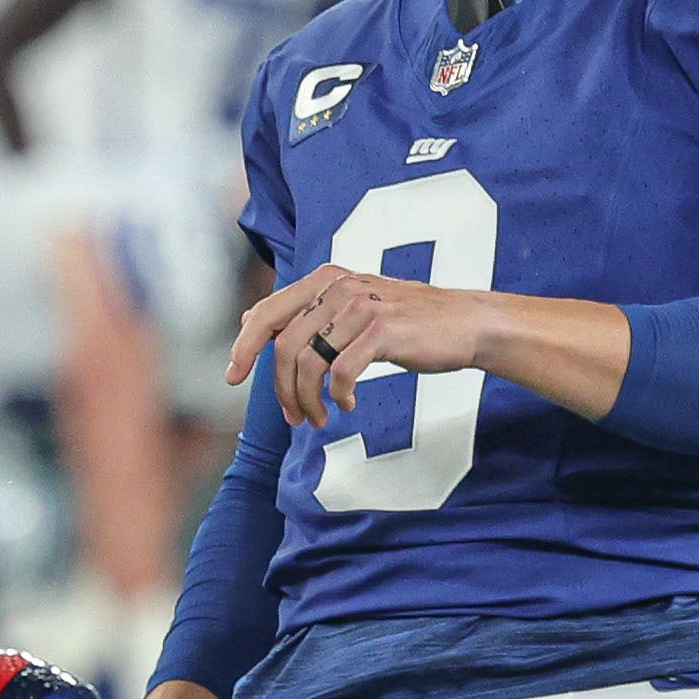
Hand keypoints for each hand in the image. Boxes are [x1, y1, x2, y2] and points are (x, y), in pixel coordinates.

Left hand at [227, 260, 477, 428]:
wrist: (466, 323)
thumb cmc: (409, 322)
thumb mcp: (353, 308)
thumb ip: (307, 313)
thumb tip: (249, 322)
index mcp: (326, 279)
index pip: (267, 312)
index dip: (244, 346)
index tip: (233, 376)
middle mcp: (339, 287)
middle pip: (284, 345)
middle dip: (280, 389)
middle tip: (293, 416)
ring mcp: (361, 307)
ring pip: (308, 363)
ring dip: (307, 400)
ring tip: (319, 418)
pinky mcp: (382, 331)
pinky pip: (340, 373)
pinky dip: (337, 397)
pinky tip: (347, 404)